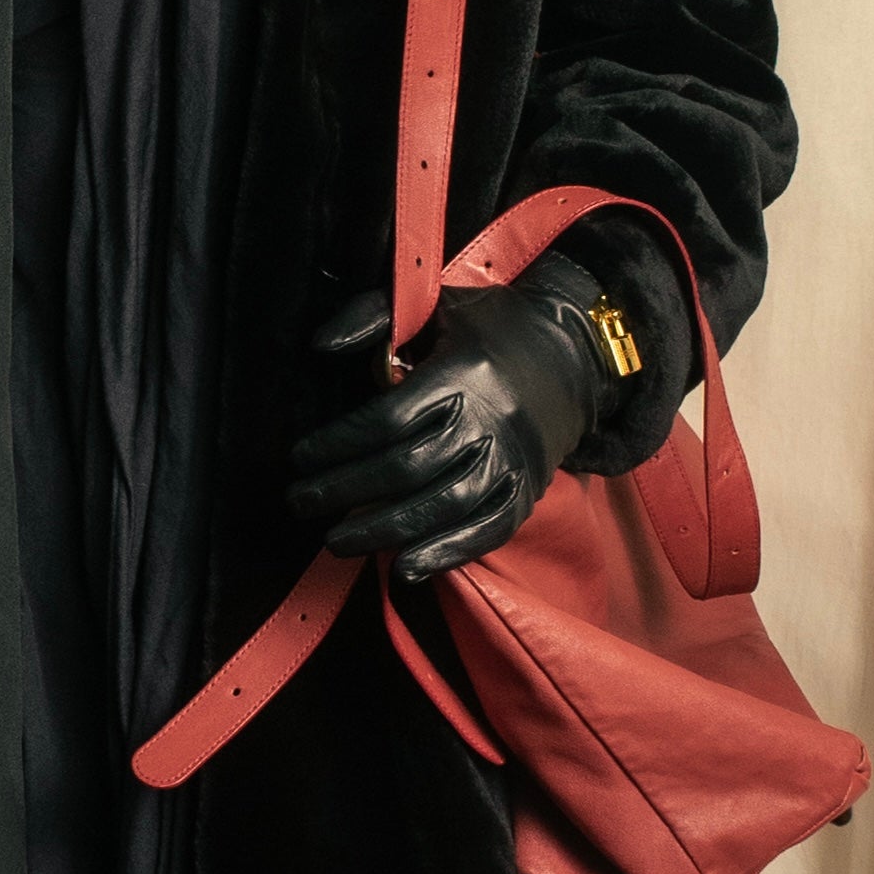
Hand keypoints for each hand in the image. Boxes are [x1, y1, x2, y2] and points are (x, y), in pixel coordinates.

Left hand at [285, 262, 612, 581]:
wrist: (574, 355)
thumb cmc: (488, 328)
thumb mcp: (433, 304)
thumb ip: (371, 315)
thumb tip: (319, 346)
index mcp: (462, 373)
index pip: (388, 419)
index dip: (338, 444)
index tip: (300, 457)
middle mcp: (491, 421)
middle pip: (407, 468)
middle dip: (345, 491)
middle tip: (299, 502)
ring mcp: (512, 461)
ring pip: (441, 506)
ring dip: (384, 530)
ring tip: (336, 542)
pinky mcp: (527, 491)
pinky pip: (486, 531)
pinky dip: (446, 554)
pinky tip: (404, 568)